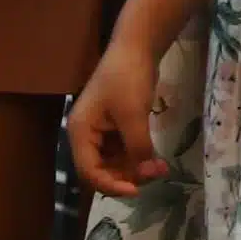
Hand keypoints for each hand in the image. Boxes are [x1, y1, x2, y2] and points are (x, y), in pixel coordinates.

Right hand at [65, 36, 165, 196]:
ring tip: (160, 167)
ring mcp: (100, 133)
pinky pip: (123, 152)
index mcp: (80, 133)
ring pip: (114, 163)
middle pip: (100, 170)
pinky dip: (138, 158)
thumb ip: (138, 148)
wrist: (136, 48)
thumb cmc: (127, 79)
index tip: (137, 191)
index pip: (89, 171)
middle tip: (155, 175)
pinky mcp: (114, 128)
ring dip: (135, 169)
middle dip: (126, 177)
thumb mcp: (133, 116)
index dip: (111, 185)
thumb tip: (147, 175)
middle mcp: (86, 136)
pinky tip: (155, 158)